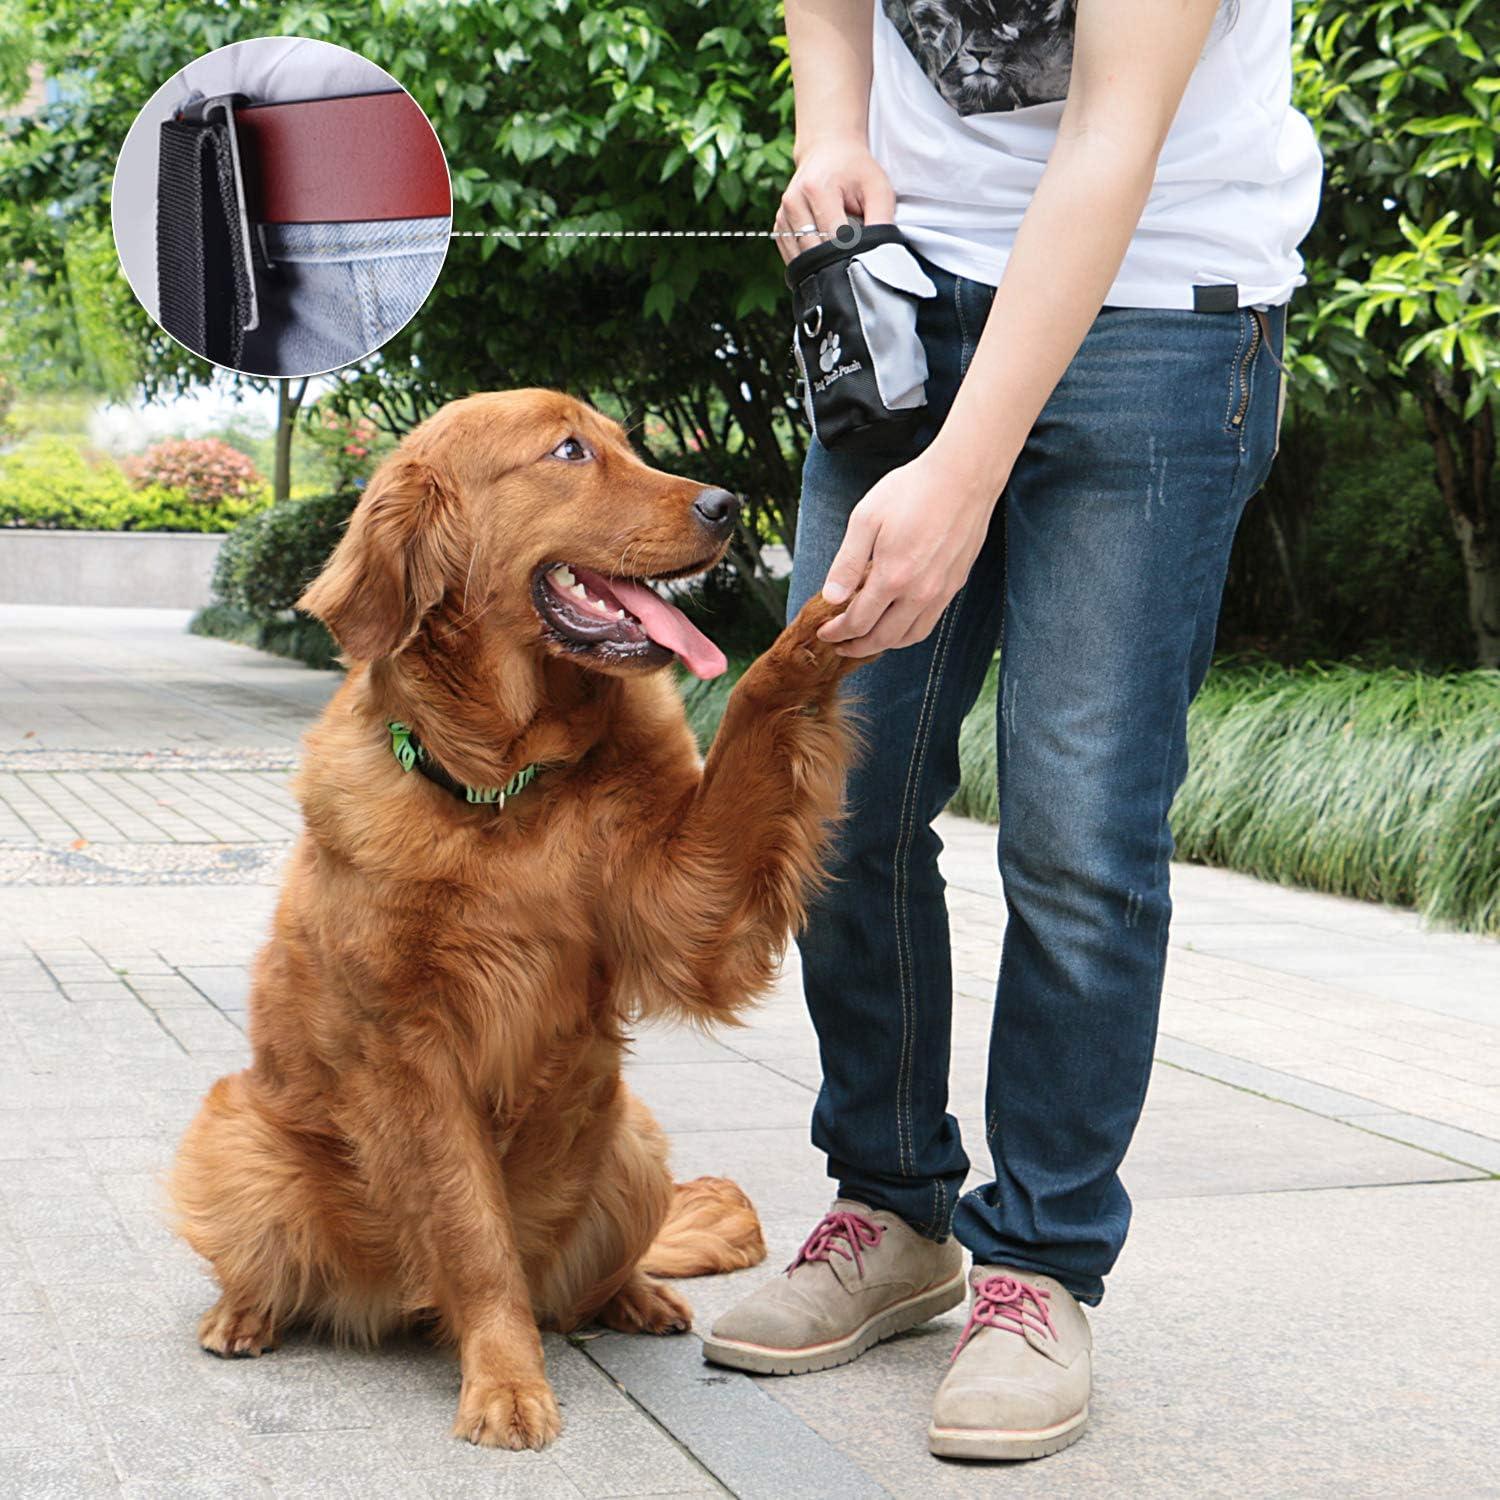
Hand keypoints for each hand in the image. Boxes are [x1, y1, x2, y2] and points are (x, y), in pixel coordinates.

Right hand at [773, 131, 895, 264]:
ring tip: (839, 250)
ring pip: (802, 259)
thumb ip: (881, 222)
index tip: (865, 255)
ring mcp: (783, 214)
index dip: (852, 253)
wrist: (828, 149)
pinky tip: (824, 250)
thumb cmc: (856, 171)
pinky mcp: (779, 225)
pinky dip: (810, 261)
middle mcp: (794, 202)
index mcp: (817, 189)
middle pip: (815, 253)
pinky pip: (793, 256)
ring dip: (822, 263)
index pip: (834, 240)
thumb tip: (882, 256)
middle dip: (837, 261)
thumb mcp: (878, 189)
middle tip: (854, 258)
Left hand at [817, 448, 1003, 656]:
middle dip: (856, 646)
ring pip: (909, 637)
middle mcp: (919, 593)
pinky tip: (895, 622)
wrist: (962, 477)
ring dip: (883, 645)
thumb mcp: (866, 520)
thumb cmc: (911, 491)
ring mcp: (940, 592)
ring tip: (865, 639)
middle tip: (838, 644)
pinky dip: (907, 633)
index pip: (858, 622)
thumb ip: (847, 563)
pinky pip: (928, 623)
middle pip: (882, 638)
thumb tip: (830, 598)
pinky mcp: (954, 585)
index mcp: (892, 578)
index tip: (823, 631)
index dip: (836, 632)